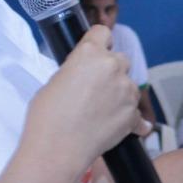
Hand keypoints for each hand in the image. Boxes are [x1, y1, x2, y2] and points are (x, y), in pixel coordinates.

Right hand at [26, 25, 141, 166]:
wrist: (58, 149)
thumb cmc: (46, 116)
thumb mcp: (55, 82)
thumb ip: (76, 71)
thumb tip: (84, 76)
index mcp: (90, 53)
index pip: (103, 32)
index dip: (99, 42)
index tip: (97, 52)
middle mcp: (113, 66)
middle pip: (120, 59)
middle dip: (111, 71)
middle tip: (96, 89)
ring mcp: (126, 90)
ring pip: (130, 85)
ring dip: (121, 93)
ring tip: (103, 112)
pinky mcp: (134, 114)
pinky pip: (136, 113)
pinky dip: (129, 119)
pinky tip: (117, 126)